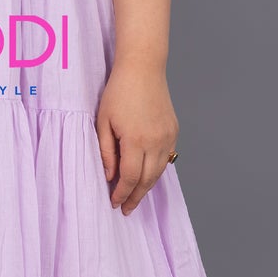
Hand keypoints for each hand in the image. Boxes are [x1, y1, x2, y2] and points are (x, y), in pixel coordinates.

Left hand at [95, 58, 178, 215]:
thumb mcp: (103, 122)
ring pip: (159, 171)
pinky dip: (156, 170)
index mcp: (136, 140)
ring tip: (136, 197)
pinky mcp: (174, 131)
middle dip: (136, 196)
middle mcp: (156, 141)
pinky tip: (147, 175)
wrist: (143, 68)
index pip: (130, 177)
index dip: (122, 193)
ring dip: (147, 186)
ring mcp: (168, 136)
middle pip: (147, 179)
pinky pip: (166, 157)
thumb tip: (110, 176)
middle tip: (126, 208)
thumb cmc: (118, 92)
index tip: (115, 203)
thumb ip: (106, 152)